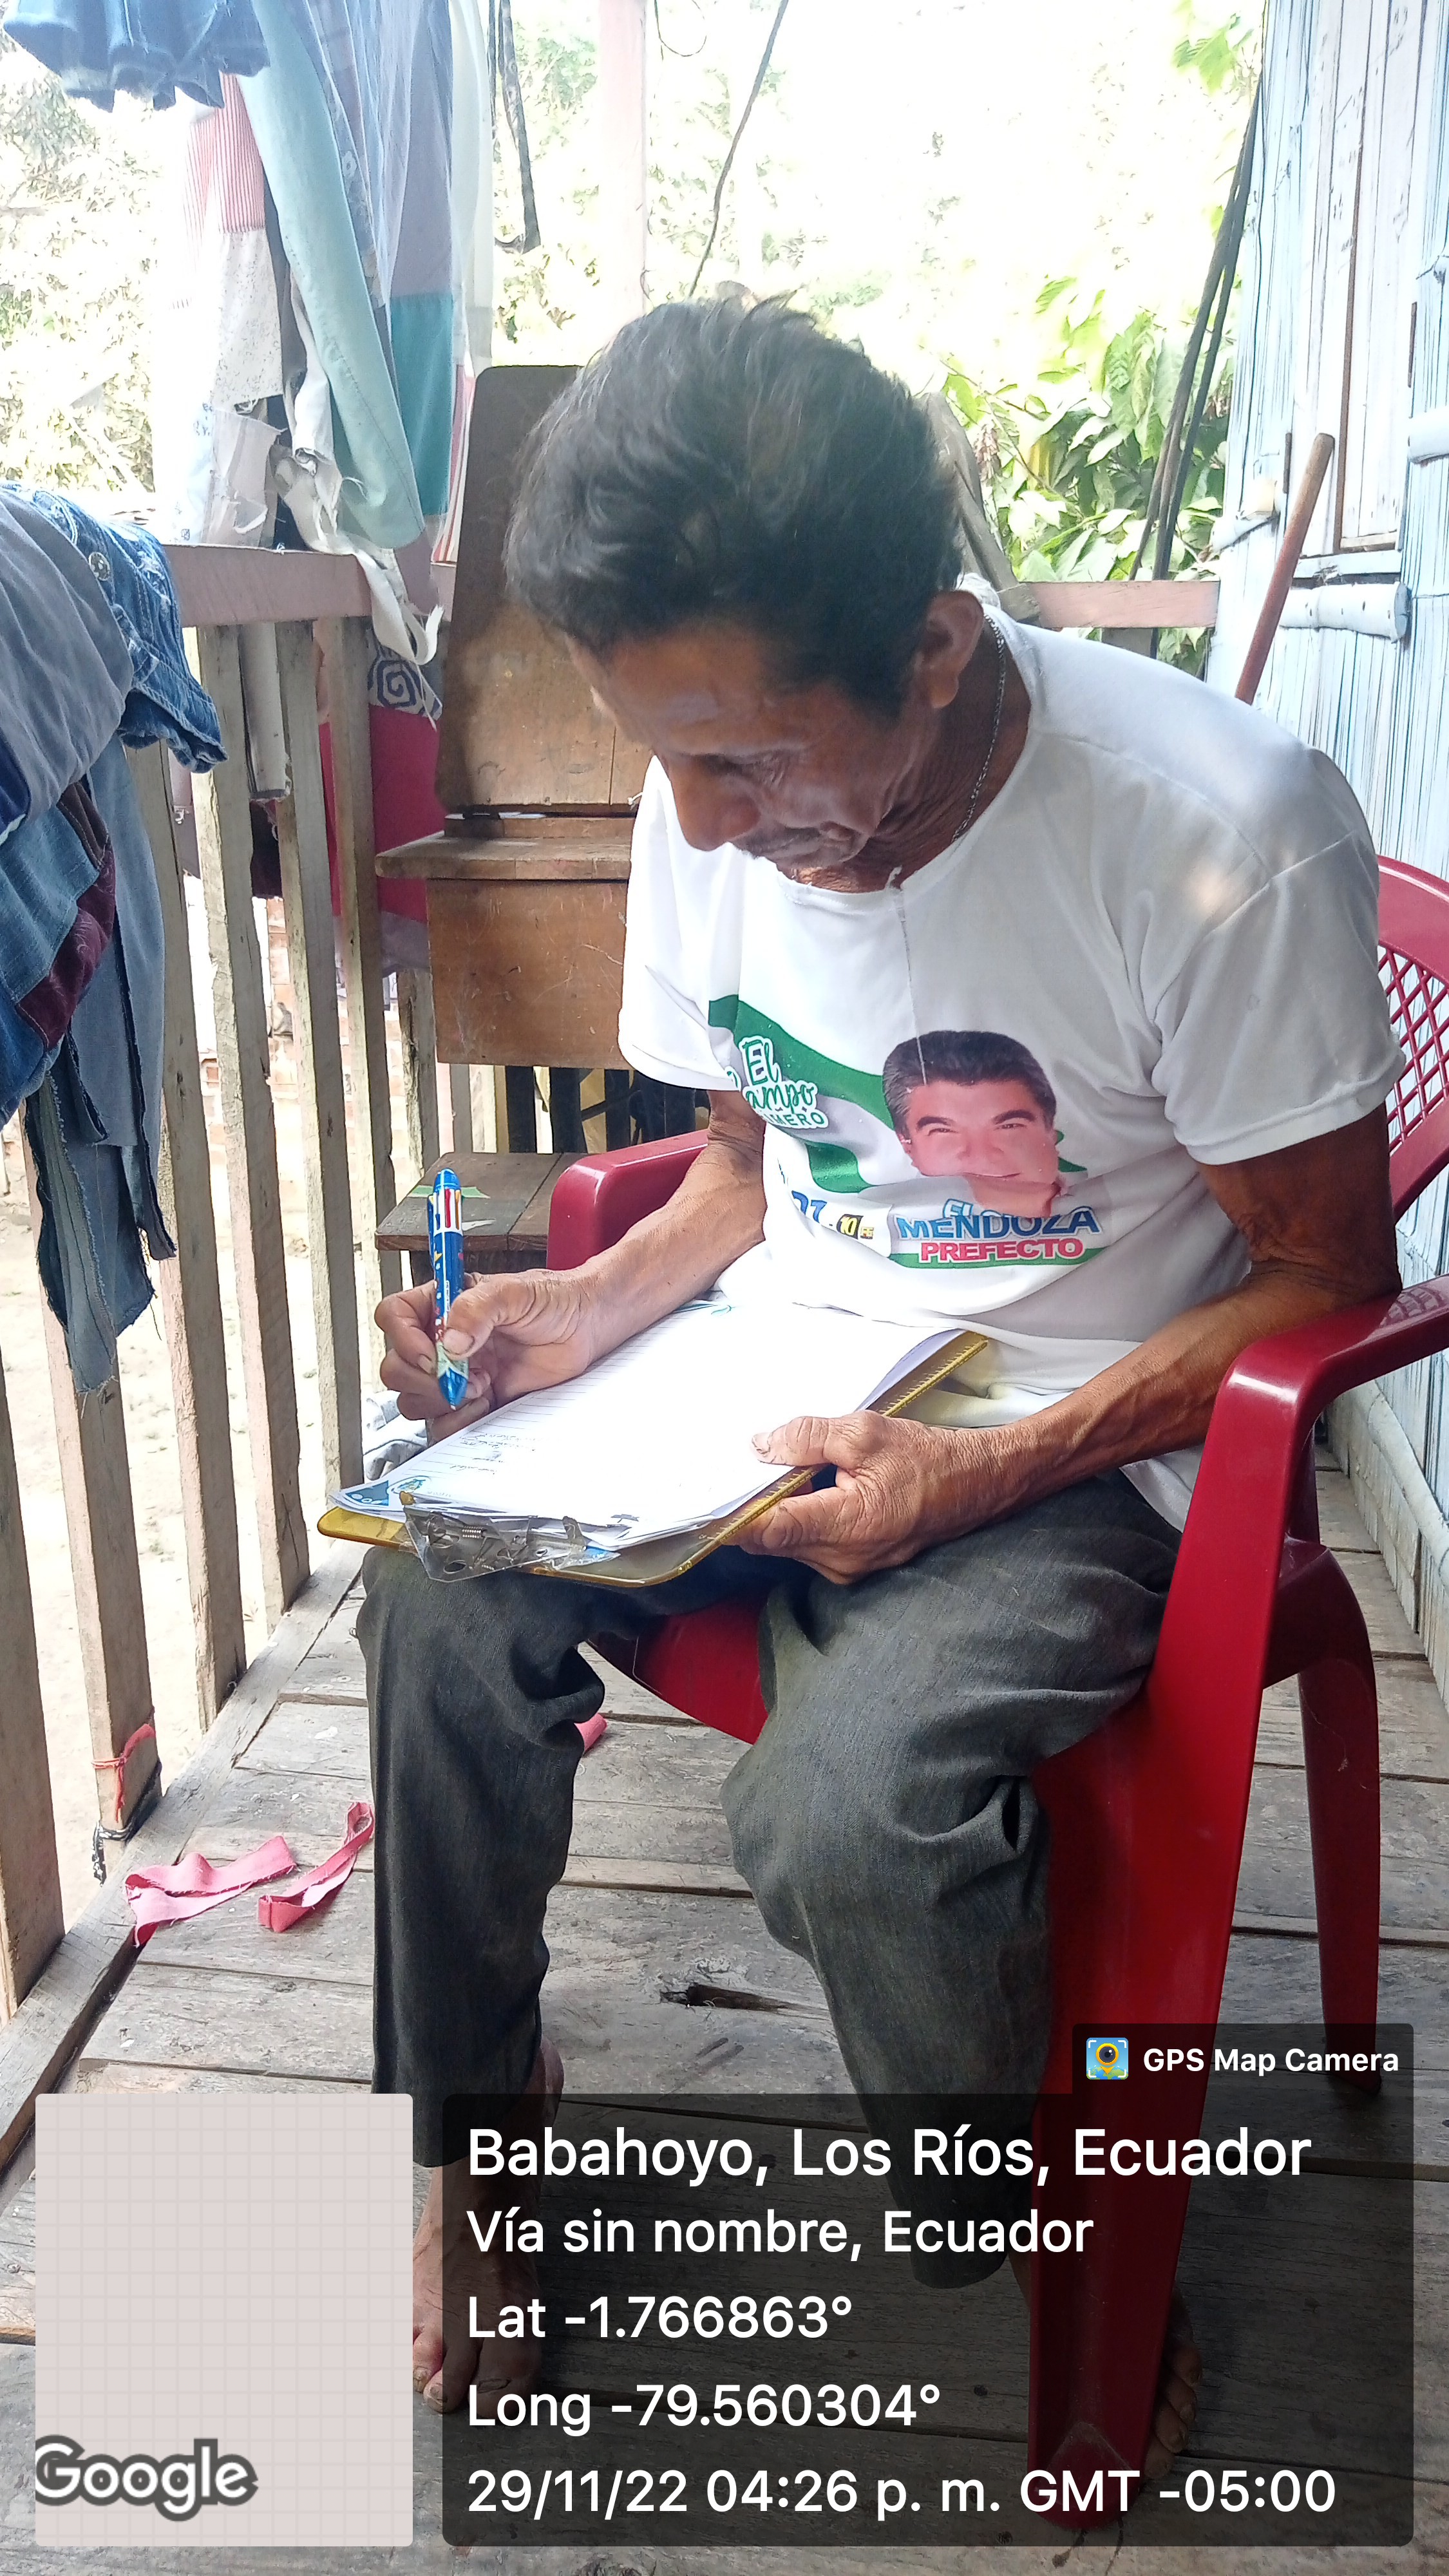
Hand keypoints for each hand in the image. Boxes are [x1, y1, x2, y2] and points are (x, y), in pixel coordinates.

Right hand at [377, 1267, 598, 1436]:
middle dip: (423, 1378)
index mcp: (442, 1307)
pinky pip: (444, 1423)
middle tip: (459, 1376)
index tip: (433, 1352)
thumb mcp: (515, 1292)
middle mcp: (442, 1342)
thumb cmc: (553, 1300)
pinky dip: (457, 1422)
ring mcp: (456, 1375)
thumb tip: (450, 1341)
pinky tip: (485, 1403)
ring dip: (440, 1401)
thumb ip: (478, 1308)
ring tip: (479, 1386)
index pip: (394, 1317)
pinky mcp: (476, 1401)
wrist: (587, 1329)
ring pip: (414, 1400)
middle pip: (396, 1367)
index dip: (403, 1338)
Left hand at [737, 1412, 988, 1583]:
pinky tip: (800, 1487)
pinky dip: (796, 1518)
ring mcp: (848, 1567)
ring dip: (776, 1510)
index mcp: (847, 1524)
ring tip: (775, 1470)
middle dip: (752, 1505)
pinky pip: (808, 1544)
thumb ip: (807, 1437)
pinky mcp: (853, 1565)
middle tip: (738, 1468)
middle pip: (772, 1538)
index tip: (703, 1501)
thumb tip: (761, 1445)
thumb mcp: (865, 1433)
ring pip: (788, 1542)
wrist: (976, 1485)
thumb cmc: (928, 1459)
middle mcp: (843, 1558)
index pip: (769, 1531)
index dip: (731, 1517)